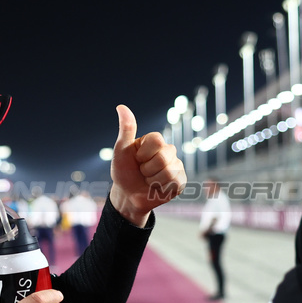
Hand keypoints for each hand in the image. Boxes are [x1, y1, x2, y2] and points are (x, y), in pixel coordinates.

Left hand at [108, 105, 185, 225]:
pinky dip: (162, 188)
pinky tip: (158, 187)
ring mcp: (176, 166)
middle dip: (147, 169)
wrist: (127, 195)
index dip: (143, 154)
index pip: (157, 140)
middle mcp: (168, 151)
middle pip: (163, 157)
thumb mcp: (121, 150)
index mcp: (155, 141)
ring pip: (169, 171)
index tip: (137, 159)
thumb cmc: (123, 171)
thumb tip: (121, 106)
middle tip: (142, 172)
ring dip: (153, 180)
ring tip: (149, 180)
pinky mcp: (180, 181)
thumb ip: (126, 129)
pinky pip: (176, 182)